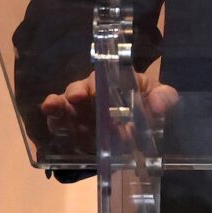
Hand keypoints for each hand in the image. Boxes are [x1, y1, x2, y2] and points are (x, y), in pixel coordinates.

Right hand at [40, 68, 178, 151]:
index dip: (108, 81)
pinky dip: (52, 115)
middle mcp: (99, 90)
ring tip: (54, 105)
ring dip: (61, 102)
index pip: (114, 76)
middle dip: (82, 90)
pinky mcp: (72, 123)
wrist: (131, 137)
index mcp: (121, 81)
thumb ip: (164, 98)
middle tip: (79, 98)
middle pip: (87, 85)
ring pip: (69, 99)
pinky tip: (47, 112)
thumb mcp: (159, 102)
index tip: (101, 90)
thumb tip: (158, 104)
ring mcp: (83, 107)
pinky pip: (59, 117)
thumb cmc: (146, 109)